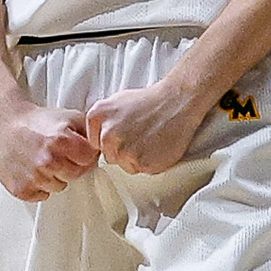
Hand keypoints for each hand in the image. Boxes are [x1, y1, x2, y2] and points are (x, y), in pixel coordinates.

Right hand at [0, 100, 99, 201]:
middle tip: (58, 154)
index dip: (85, 154)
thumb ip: (89, 130)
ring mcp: (33, 176)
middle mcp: (47, 160)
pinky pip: (41, 195)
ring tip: (43, 160)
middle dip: (71, 166)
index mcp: (61, 141)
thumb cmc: (37, 121)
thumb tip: (104, 145)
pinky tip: (32, 170)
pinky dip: (39, 186)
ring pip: (58, 187)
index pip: (89, 160)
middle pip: (76, 175)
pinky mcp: (21, 188)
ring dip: (55, 176)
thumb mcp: (67, 116)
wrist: (4, 125)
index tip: (76, 149)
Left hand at [85, 78, 209, 175]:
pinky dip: (149, 162)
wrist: (176, 102)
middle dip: (123, 149)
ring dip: (135, 158)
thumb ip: (101, 121)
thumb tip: (96, 138)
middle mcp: (106, 135)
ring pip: (124, 164)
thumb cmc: (149, 101)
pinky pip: (140, 169)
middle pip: (109, 155)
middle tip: (140, 135)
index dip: (112, 140)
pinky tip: (156, 147)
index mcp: (96, 117)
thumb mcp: (116, 101)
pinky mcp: (140, 162)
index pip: (95, 142)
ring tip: (149, 140)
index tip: (126, 131)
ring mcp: (123, 150)